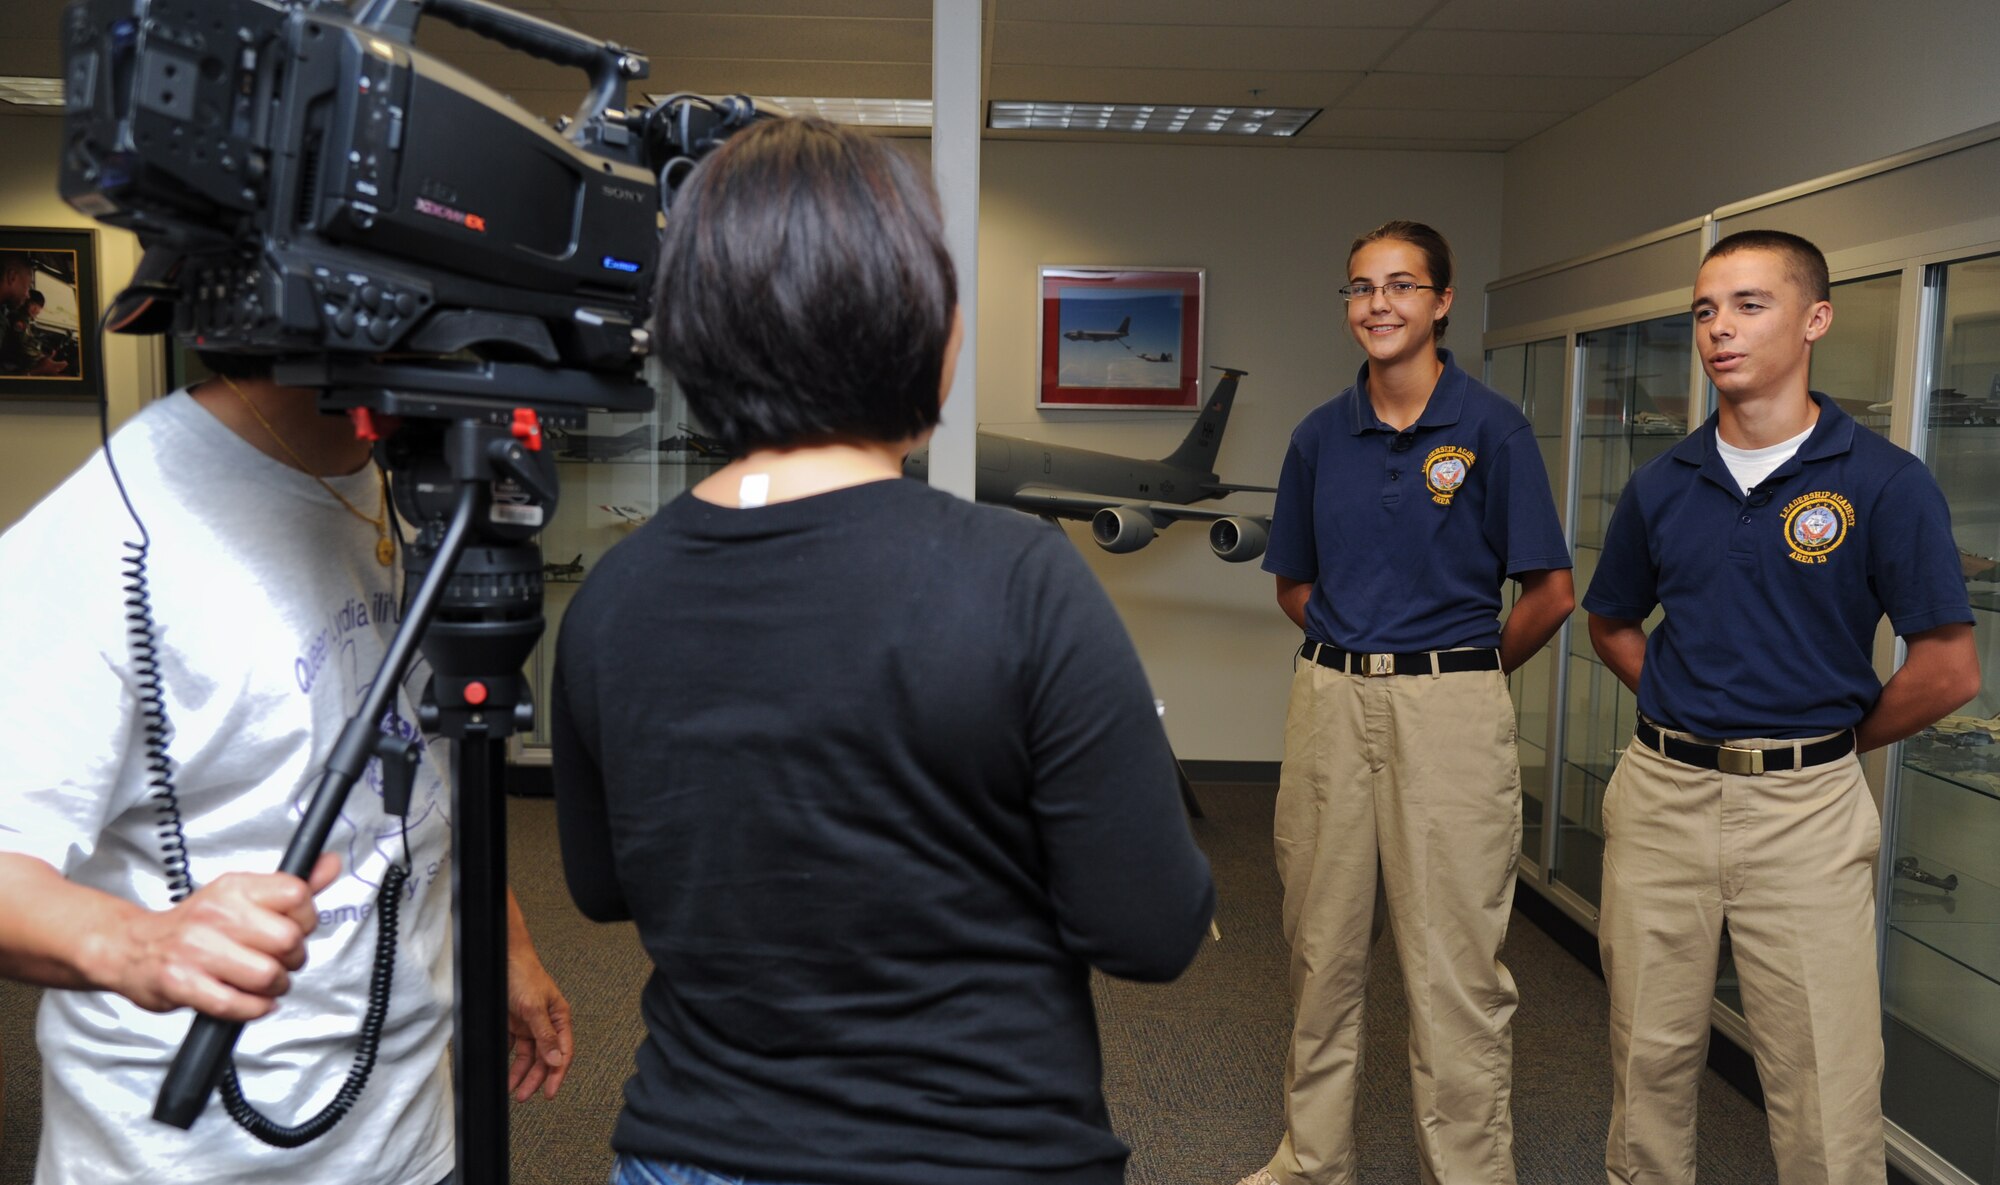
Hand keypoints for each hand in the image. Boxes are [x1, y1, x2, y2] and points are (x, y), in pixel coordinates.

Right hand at [96, 853, 341, 1020]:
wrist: (133, 948)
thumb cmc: (194, 925)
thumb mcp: (241, 895)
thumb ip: (291, 885)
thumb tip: (330, 863)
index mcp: (234, 888)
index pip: (296, 895)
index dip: (306, 918)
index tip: (296, 928)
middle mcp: (215, 914)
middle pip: (287, 940)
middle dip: (293, 959)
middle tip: (280, 962)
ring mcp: (196, 949)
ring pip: (267, 974)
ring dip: (275, 987)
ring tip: (264, 983)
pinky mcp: (182, 983)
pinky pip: (237, 1004)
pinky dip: (254, 1008)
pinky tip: (251, 1001)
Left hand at [505, 941, 572, 1101]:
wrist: (502, 958)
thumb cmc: (524, 975)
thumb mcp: (535, 1009)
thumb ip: (546, 1036)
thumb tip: (557, 1061)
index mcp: (560, 1018)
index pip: (563, 1052)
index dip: (558, 1074)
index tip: (550, 1093)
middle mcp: (546, 1023)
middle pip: (544, 1058)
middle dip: (535, 1079)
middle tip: (524, 1096)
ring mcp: (529, 1024)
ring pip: (528, 1056)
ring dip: (520, 1073)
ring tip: (512, 1088)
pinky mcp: (513, 1023)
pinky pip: (512, 1047)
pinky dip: (507, 1060)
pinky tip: (502, 1071)